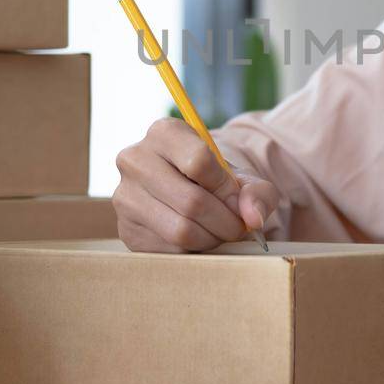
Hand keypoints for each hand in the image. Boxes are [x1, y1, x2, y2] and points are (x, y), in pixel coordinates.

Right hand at [113, 118, 280, 252]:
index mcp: (164, 132)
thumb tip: (253, 218)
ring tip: (219, 233)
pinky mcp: (125, 229)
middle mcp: (135, 159)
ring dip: (211, 239)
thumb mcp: (242, 177)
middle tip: (237, 228)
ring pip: (180, 230)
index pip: (199, 161)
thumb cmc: (215, 181)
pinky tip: (198, 239)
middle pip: (192, 201)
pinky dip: (192, 251)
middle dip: (225, 222)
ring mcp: (125, 196)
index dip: (226, 188)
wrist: (185, 192)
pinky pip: (168, 250)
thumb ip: (258, 192)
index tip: (237, 200)